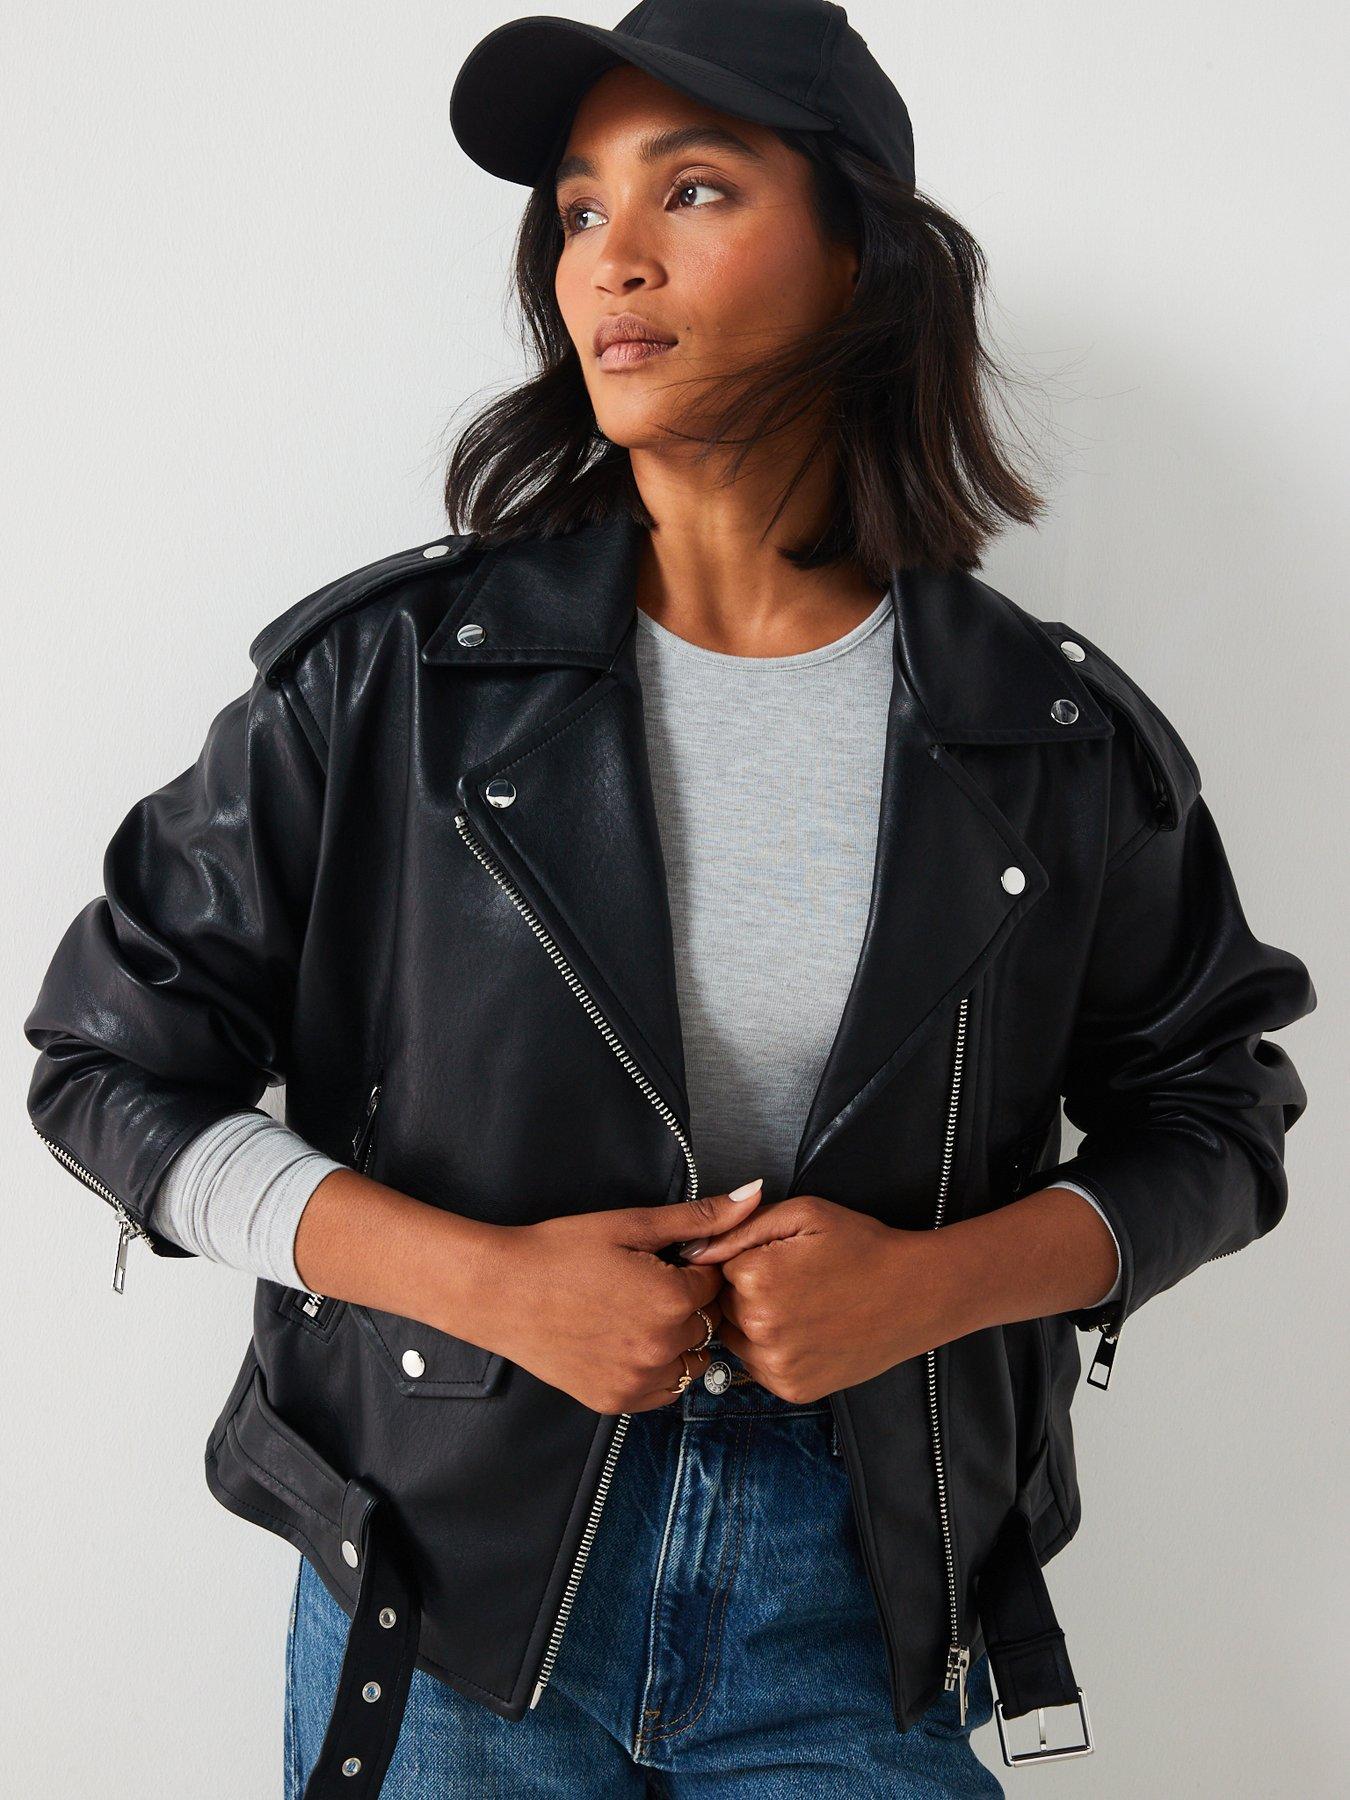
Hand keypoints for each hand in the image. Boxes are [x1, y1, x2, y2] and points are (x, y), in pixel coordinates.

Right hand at [463, 1182, 764, 1413]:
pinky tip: (626, 1341)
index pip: (716, 1284)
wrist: (500, 1292)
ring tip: (635, 1313)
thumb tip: (754, 1195)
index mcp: (671, 1299)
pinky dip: (657, 1369)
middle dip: (687, 1303)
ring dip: (677, 1340)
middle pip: (705, 1323)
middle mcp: (661, 1347)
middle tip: (644, 1286)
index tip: (662, 1262)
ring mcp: (638, 1380)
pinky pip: (663, 1391)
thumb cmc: (559, 1251)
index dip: (693, 1268)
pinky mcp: (616, 1401)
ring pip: (691, 1361)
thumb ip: (698, 1217)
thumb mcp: (630, 1225)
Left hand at [680, 1194, 966, 1401]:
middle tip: (794, 1280)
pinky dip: (774, 1350)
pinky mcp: (792, 1388)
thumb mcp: (803, 1213)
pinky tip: (807, 1331)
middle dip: (745, 1291)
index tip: (779, 1256)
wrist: (916, 1294)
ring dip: (754, 1323)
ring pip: (736, 1337)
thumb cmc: (862, 1246)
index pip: (715, 1266)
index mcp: (756, 1277)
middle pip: (722, 1304)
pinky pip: (759, 1366)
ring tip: (801, 1305)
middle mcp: (759, 1326)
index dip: (745, 1256)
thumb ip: (740, 1227)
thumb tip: (692, 1250)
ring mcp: (776, 1363)